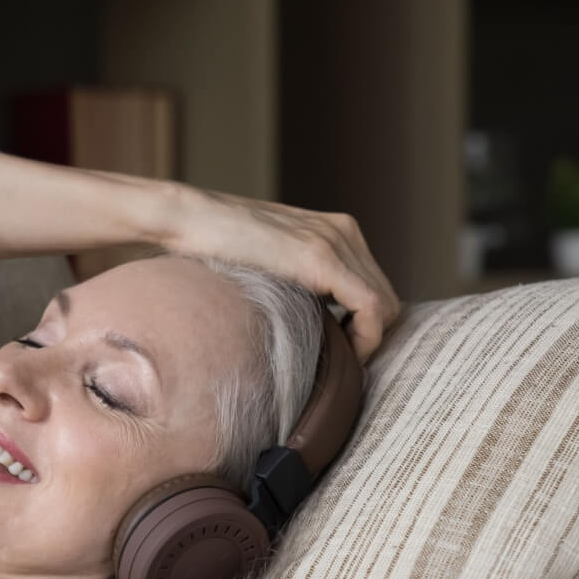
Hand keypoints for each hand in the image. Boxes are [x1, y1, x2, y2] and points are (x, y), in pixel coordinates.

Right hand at [158, 184, 402, 361]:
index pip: (375, 286)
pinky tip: (341, 352)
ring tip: (338, 358)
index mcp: (337, 230)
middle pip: (387, 297)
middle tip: (341, 359)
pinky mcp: (322, 258)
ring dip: (368, 340)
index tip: (343, 350)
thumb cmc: (217, 246)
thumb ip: (299, 279)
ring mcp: (336, 241)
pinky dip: (365, 338)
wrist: (190, 218)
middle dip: (371, 335)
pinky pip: (371, 307)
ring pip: (386, 305)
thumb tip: (311, 319)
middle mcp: (345, 231)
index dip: (367, 326)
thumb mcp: (273, 262)